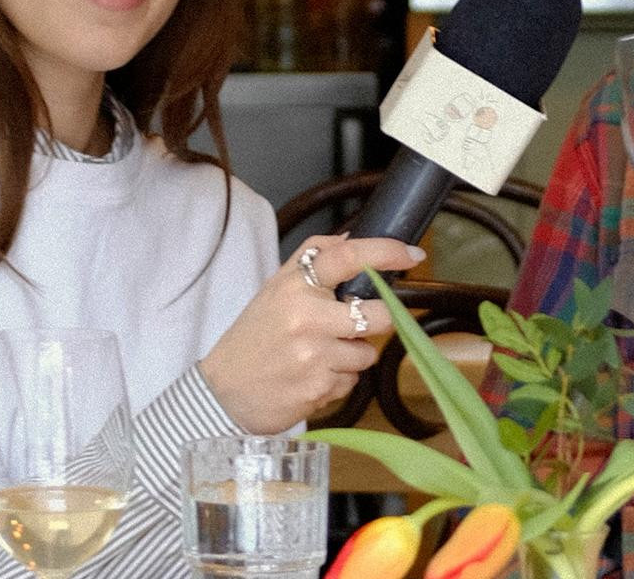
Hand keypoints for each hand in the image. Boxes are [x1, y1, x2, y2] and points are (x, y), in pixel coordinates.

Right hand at [201, 234, 424, 433]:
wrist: (222, 394)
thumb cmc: (253, 339)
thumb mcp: (274, 290)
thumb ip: (312, 262)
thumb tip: (350, 239)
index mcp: (294, 286)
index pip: (347, 256)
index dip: (385, 252)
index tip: (411, 254)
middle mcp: (306, 317)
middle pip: (378, 314)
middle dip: (375, 322)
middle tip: (351, 327)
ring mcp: (313, 355)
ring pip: (366, 354)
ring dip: (351, 357)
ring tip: (318, 357)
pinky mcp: (318, 388)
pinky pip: (351, 382)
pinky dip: (337, 381)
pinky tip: (310, 377)